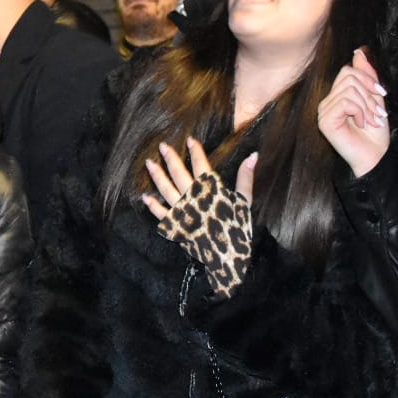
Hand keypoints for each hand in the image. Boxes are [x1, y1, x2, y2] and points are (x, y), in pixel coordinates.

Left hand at [140, 137, 254, 218]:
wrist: (227, 256)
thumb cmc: (238, 228)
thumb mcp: (244, 201)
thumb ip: (246, 177)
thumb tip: (253, 154)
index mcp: (211, 190)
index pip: (201, 165)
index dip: (195, 151)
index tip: (189, 140)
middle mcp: (193, 198)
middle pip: (178, 173)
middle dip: (170, 158)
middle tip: (162, 146)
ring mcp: (182, 212)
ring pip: (166, 190)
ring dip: (157, 176)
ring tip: (149, 163)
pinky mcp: (176, 226)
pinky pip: (161, 214)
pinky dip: (153, 206)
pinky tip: (145, 197)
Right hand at [318, 48, 390, 177]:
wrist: (375, 157)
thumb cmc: (375, 133)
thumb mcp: (374, 100)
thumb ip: (366, 77)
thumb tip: (359, 51)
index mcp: (337, 96)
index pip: (348, 71)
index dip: (367, 78)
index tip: (382, 94)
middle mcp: (327, 102)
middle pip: (348, 77)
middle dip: (369, 94)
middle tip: (377, 114)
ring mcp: (323, 112)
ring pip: (349, 89)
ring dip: (367, 105)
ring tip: (371, 121)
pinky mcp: (324, 121)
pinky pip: (345, 102)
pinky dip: (359, 112)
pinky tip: (361, 124)